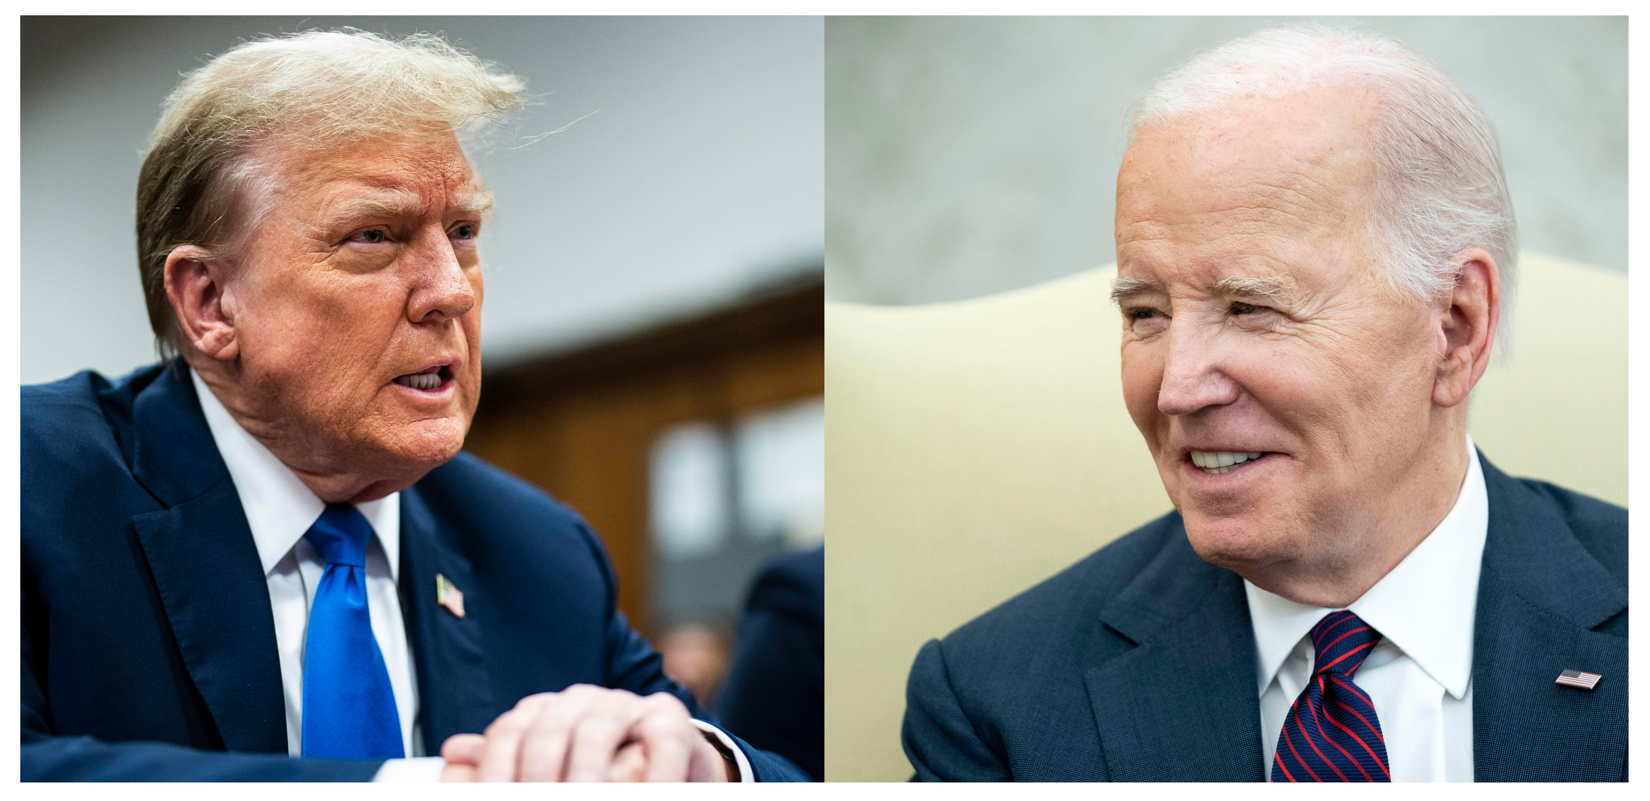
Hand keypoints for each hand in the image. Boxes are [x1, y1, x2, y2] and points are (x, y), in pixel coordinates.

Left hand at [439, 685, 729, 781]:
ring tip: (583, 797)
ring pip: (597, 731)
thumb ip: (504, 764)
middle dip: (537, 778)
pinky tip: (648, 790)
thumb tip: (454, 752)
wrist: (666, 767)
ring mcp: (625, 707)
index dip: (495, 771)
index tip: (494, 799)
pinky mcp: (668, 720)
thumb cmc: (601, 772)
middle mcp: (581, 703)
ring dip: (587, 773)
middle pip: (547, 731)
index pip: (509, 733)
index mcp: (545, 713)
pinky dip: (655, 773)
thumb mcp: (548, 772)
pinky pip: (661, 742)